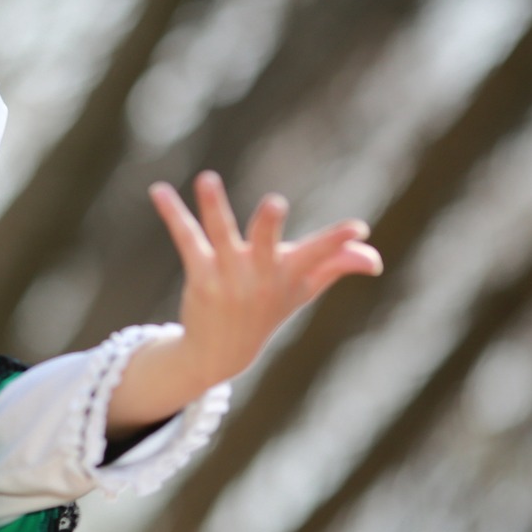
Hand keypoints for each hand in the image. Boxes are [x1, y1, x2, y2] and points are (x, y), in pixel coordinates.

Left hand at [147, 170, 382, 389]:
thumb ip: (336, 266)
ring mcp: (227, 277)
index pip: (320, 257)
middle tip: (275, 204)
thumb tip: (372, 257)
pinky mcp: (199, 276)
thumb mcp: (303, 290)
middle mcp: (259, 277)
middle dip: (271, 227)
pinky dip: (173, 213)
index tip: (359, 229)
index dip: (339, 243)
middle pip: (267, 246)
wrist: (220, 353)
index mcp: (290, 276)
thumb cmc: (267, 311)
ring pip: (221, 235)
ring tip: (207, 178)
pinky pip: (186, 238)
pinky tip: (159, 190)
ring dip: (214, 207)